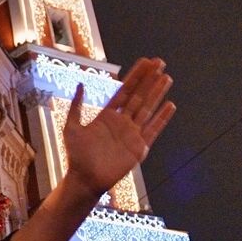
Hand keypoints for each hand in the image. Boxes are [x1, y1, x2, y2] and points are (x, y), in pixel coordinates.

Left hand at [62, 57, 175, 197]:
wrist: (84, 179)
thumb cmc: (77, 156)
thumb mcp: (71, 127)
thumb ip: (76, 106)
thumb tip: (80, 84)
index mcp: (107, 116)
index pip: (125, 91)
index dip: (135, 76)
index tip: (145, 62)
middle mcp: (122, 122)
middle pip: (139, 96)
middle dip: (149, 79)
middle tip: (160, 62)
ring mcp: (132, 134)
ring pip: (147, 109)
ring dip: (157, 93)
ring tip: (166, 78)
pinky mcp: (139, 148)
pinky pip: (153, 130)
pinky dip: (162, 119)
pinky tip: (170, 105)